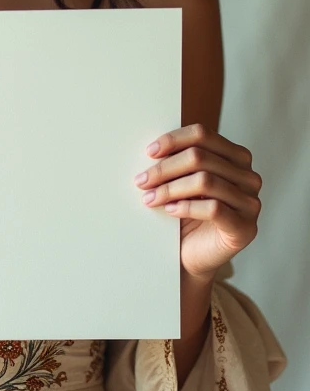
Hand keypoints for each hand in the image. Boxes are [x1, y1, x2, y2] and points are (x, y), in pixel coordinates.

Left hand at [134, 123, 261, 279]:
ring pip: (205, 181)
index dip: (173, 140)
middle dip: (165, 168)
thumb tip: (152, 149)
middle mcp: (248, 177)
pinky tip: (170, 210)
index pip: (202, 134)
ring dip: (170, 189)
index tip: (149, 152)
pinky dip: (186, 207)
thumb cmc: (186, 215)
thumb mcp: (182, 181)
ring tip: (149, 197)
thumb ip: (178, 161)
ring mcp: (250, 203)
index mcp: (236, 157)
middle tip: (142, 180)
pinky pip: (213, 208)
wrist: (192, 255)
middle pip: (200, 157)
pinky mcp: (245, 228)